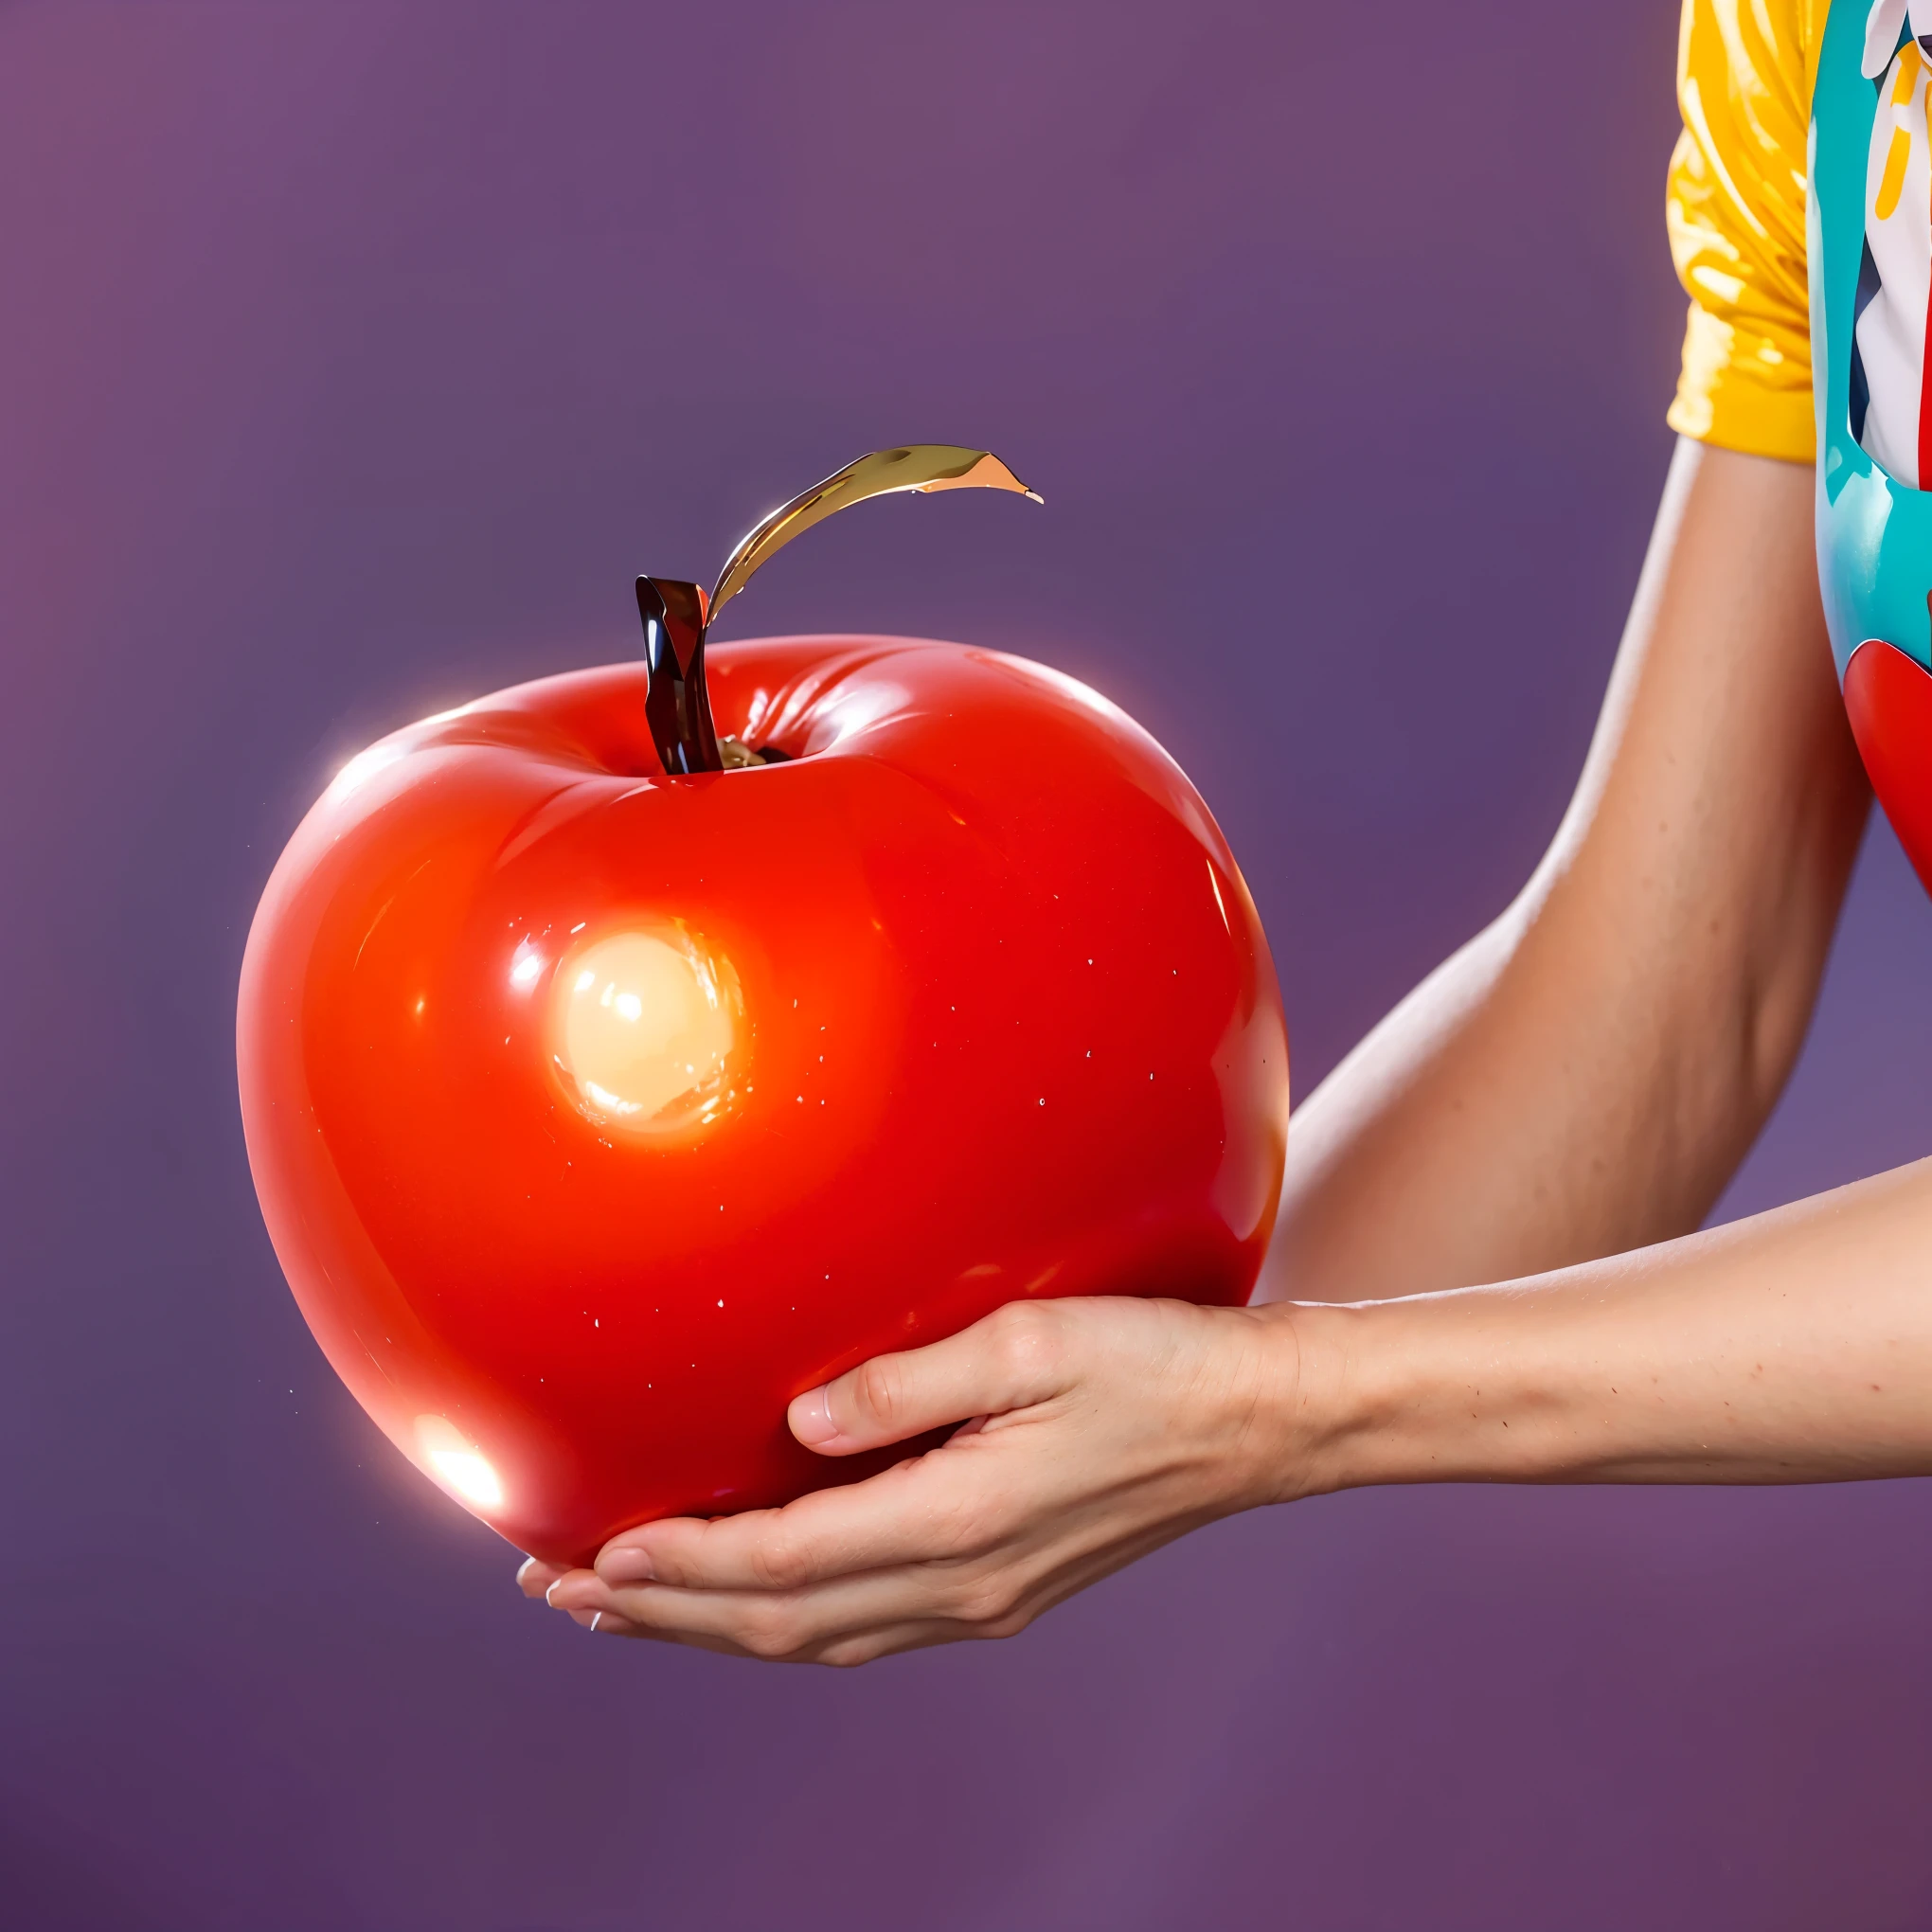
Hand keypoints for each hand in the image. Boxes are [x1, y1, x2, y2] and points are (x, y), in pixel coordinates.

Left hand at [520, 1295, 1306, 1665]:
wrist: (1256, 1424)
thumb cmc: (1153, 1364)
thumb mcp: (1029, 1343)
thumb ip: (905, 1381)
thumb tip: (797, 1418)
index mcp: (957, 1523)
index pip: (778, 1563)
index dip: (674, 1562)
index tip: (587, 1550)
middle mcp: (961, 1586)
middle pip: (774, 1623)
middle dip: (659, 1611)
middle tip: (560, 1592)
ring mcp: (983, 1601)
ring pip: (812, 1637)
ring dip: (708, 1626)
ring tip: (625, 1604)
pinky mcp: (1001, 1590)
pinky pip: (859, 1624)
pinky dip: (779, 1620)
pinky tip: (752, 1597)